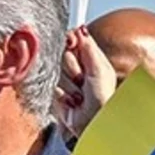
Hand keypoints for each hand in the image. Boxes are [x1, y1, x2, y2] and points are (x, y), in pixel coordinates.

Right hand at [56, 25, 116, 139]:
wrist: (93, 125)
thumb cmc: (103, 100)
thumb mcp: (100, 70)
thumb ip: (89, 48)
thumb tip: (81, 29)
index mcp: (91, 58)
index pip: (74, 39)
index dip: (71, 40)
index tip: (71, 42)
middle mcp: (79, 68)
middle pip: (62, 54)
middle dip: (72, 68)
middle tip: (82, 79)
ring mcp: (67, 80)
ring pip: (56, 71)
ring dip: (69, 85)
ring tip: (80, 95)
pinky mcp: (57, 93)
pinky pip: (51, 86)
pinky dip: (61, 96)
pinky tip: (72, 102)